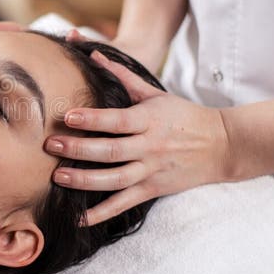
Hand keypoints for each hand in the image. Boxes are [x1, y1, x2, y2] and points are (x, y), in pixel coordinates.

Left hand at [45, 50, 229, 225]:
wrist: (222, 146)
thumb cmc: (183, 116)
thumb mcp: (155, 93)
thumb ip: (123, 76)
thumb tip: (94, 54)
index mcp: (149, 120)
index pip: (117, 121)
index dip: (92, 119)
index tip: (67, 117)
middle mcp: (150, 147)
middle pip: (111, 151)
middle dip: (79, 149)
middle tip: (51, 145)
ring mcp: (151, 171)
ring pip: (115, 180)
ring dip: (85, 181)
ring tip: (58, 177)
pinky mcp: (153, 190)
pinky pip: (124, 204)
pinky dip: (102, 213)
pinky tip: (79, 219)